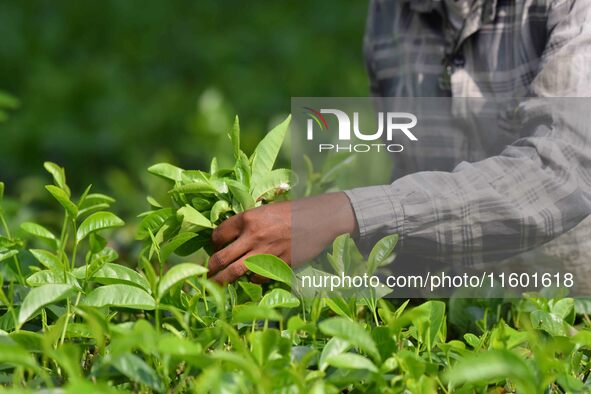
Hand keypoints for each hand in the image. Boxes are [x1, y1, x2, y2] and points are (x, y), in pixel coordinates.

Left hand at [208, 192, 357, 283]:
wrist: (321, 218)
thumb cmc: (294, 211)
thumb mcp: (266, 210)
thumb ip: (249, 223)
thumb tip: (232, 238)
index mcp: (248, 218)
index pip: (218, 235)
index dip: (214, 243)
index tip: (215, 248)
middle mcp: (252, 236)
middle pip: (221, 258)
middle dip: (210, 269)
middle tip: (206, 275)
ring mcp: (265, 252)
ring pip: (235, 272)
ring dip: (222, 281)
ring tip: (215, 286)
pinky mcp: (278, 265)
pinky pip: (258, 278)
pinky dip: (253, 279)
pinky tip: (254, 276)